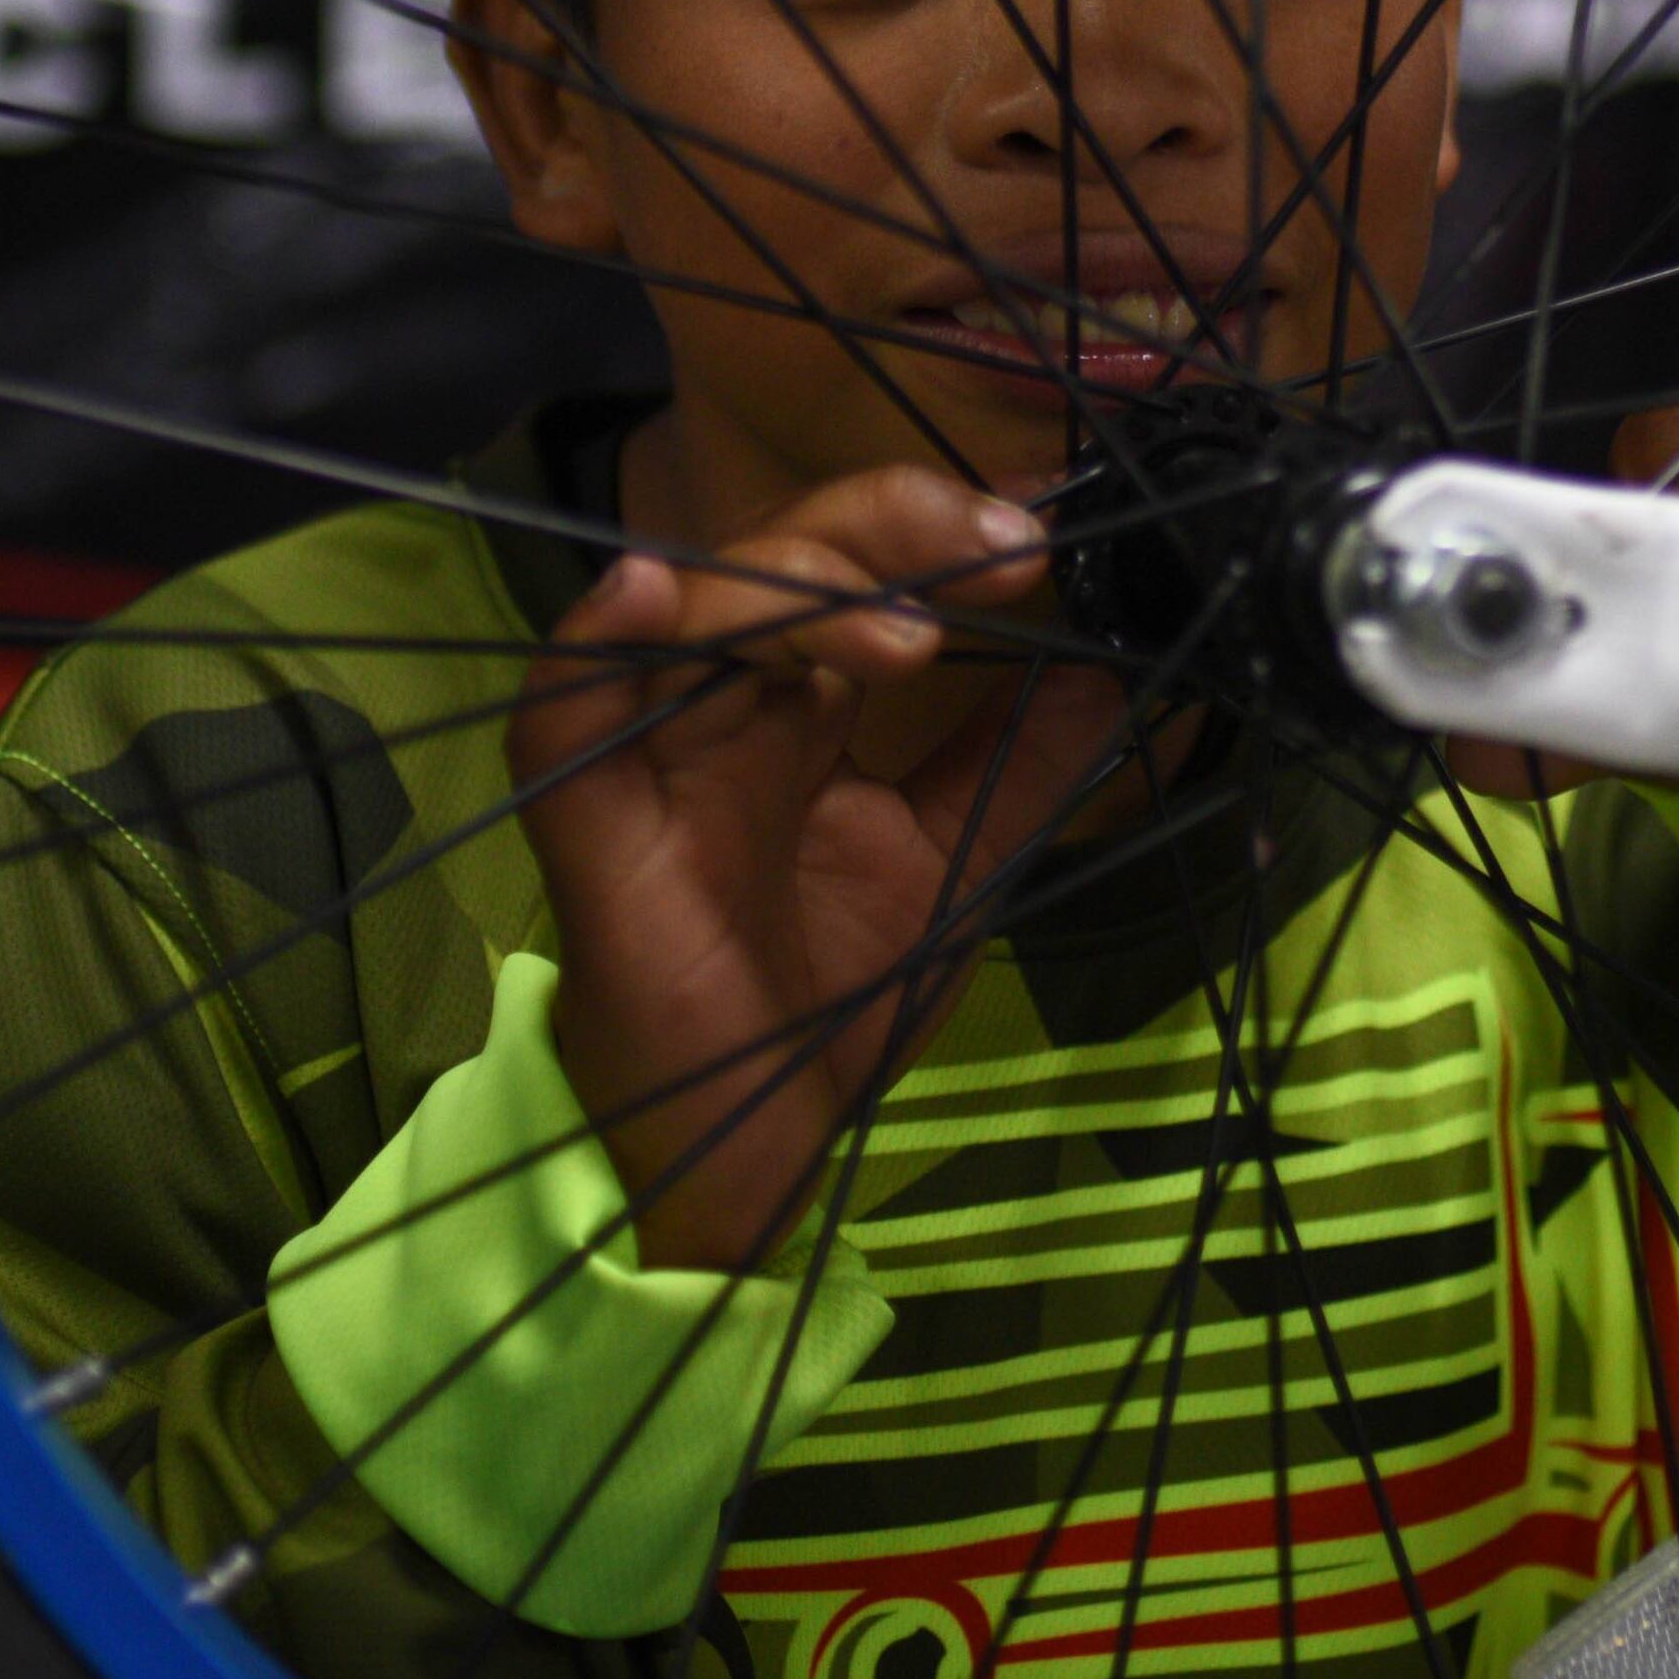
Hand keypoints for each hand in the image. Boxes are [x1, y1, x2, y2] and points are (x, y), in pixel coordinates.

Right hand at [513, 468, 1127, 1271]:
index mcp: (801, 705)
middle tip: (999, 551)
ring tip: (905, 635)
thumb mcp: (958, 867)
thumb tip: (1116, 659)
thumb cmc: (832, 1004)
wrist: (757, 1152)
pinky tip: (648, 591)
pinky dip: (595, 645)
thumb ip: (1028, 765)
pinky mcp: (591, 831)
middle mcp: (723, 706)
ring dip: (791, 590)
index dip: (932, 530)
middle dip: (883, 526)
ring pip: (689, 610)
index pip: (854, 566)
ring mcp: (652, 758)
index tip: (1033, 538)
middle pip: (775, 555)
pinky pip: (562, 716)